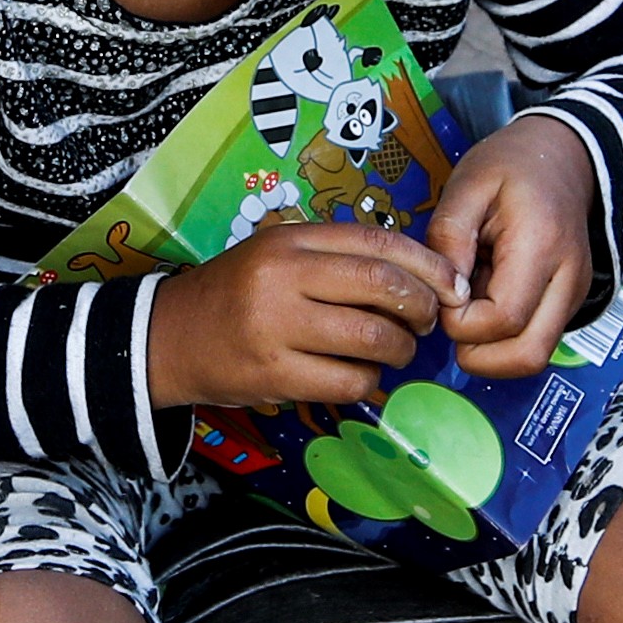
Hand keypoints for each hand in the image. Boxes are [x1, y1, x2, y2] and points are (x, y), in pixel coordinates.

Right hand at [151, 217, 456, 410]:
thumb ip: (337, 258)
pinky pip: (350, 381)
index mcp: (291, 240)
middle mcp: (284, 276)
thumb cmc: (237, 294)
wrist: (170, 337)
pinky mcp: (276, 374)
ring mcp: (278, 327)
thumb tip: (419, 276)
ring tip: (394, 350)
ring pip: (373, 338)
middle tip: (427, 320)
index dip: (429, 265)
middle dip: (422, 307)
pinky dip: (369, 381)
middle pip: (384, 285)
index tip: (453, 285)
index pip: (379, 243)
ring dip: (400, 349)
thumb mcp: (278, 255)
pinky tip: (360, 374)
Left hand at [429, 115, 598, 380]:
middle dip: (478, 355)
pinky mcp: (569, 304)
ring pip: (533, 358)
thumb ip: (449, 239)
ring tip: (471, 306)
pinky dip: (504, 339)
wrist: (565, 156)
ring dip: (491, 350)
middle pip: (528, 356)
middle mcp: (569, 280)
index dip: (461, 322)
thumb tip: (444, 296)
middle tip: (452, 319)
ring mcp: (574, 297)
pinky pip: (535, 342)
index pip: (503, 319)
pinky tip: (488, 301)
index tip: (443, 293)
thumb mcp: (467, 186)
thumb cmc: (511, 166)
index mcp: (541, 245)